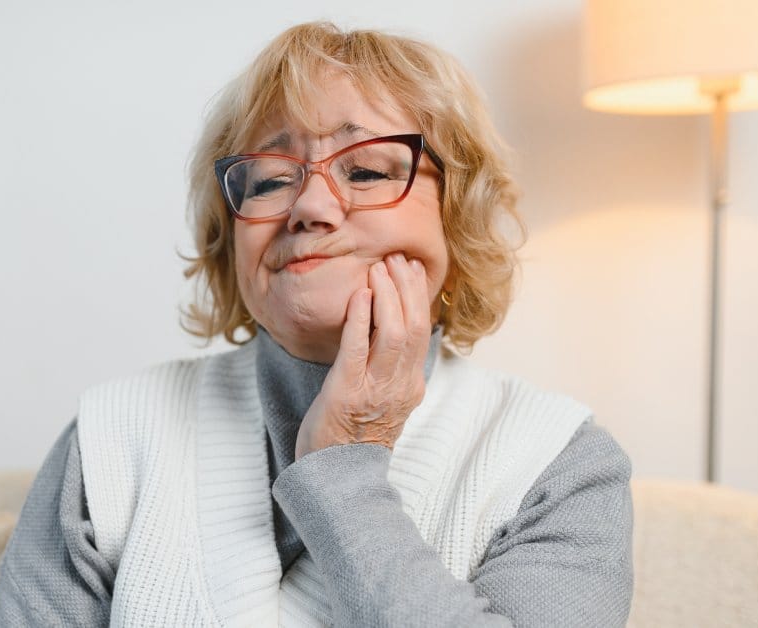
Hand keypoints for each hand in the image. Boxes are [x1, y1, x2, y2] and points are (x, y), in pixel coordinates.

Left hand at [294, 252, 431, 458]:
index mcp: (411, 385)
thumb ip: (390, 367)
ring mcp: (376, 389)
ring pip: (393, 333)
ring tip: (377, 269)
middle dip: (406, 288)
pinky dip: (360, 318)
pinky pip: (357, 348)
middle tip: (395, 259)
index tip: (409, 269)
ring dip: (387, 296)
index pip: (421, 332)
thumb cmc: (353, 435)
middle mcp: (400, 386)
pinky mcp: (347, 392)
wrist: (336, 476)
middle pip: (413, 326)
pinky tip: (359, 295)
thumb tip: (388, 327)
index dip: (417, 296)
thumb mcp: (384, 400)